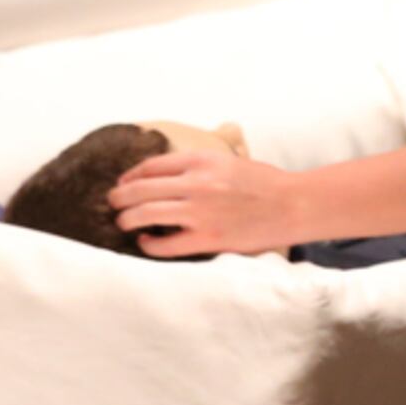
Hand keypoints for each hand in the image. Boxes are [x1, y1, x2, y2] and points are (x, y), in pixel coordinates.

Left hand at [111, 147, 305, 257]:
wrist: (293, 205)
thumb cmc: (264, 183)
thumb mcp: (228, 161)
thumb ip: (198, 166)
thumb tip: (164, 177)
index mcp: (202, 160)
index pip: (152, 165)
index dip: (130, 175)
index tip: (124, 182)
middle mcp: (197, 183)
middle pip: (140, 188)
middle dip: (119, 197)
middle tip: (112, 203)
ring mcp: (201, 212)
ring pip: (145, 214)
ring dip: (127, 219)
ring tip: (123, 223)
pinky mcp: (208, 238)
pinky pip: (166, 244)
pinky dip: (150, 244)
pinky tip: (147, 241)